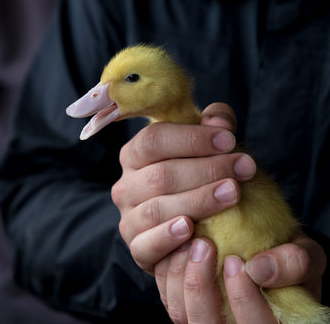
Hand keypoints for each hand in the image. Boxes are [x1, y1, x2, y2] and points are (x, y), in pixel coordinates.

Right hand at [111, 103, 255, 273]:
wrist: (193, 224)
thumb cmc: (199, 175)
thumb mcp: (207, 145)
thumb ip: (215, 125)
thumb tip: (219, 120)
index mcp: (134, 154)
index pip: (153, 139)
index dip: (192, 139)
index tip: (230, 140)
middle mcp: (125, 185)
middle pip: (160, 174)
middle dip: (206, 169)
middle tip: (244, 167)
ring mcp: (128, 218)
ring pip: (157, 208)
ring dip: (198, 200)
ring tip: (233, 193)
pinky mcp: (137, 249)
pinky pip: (146, 245)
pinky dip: (168, 237)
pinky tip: (192, 230)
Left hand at [159, 234, 326, 323]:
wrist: (266, 249)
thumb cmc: (288, 257)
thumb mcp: (306, 255)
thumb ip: (295, 262)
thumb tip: (260, 268)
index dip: (243, 300)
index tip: (236, 261)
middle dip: (201, 286)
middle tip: (205, 245)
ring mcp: (206, 319)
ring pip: (182, 314)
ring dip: (180, 276)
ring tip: (191, 241)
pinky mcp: (185, 303)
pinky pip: (167, 295)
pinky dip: (167, 270)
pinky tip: (178, 243)